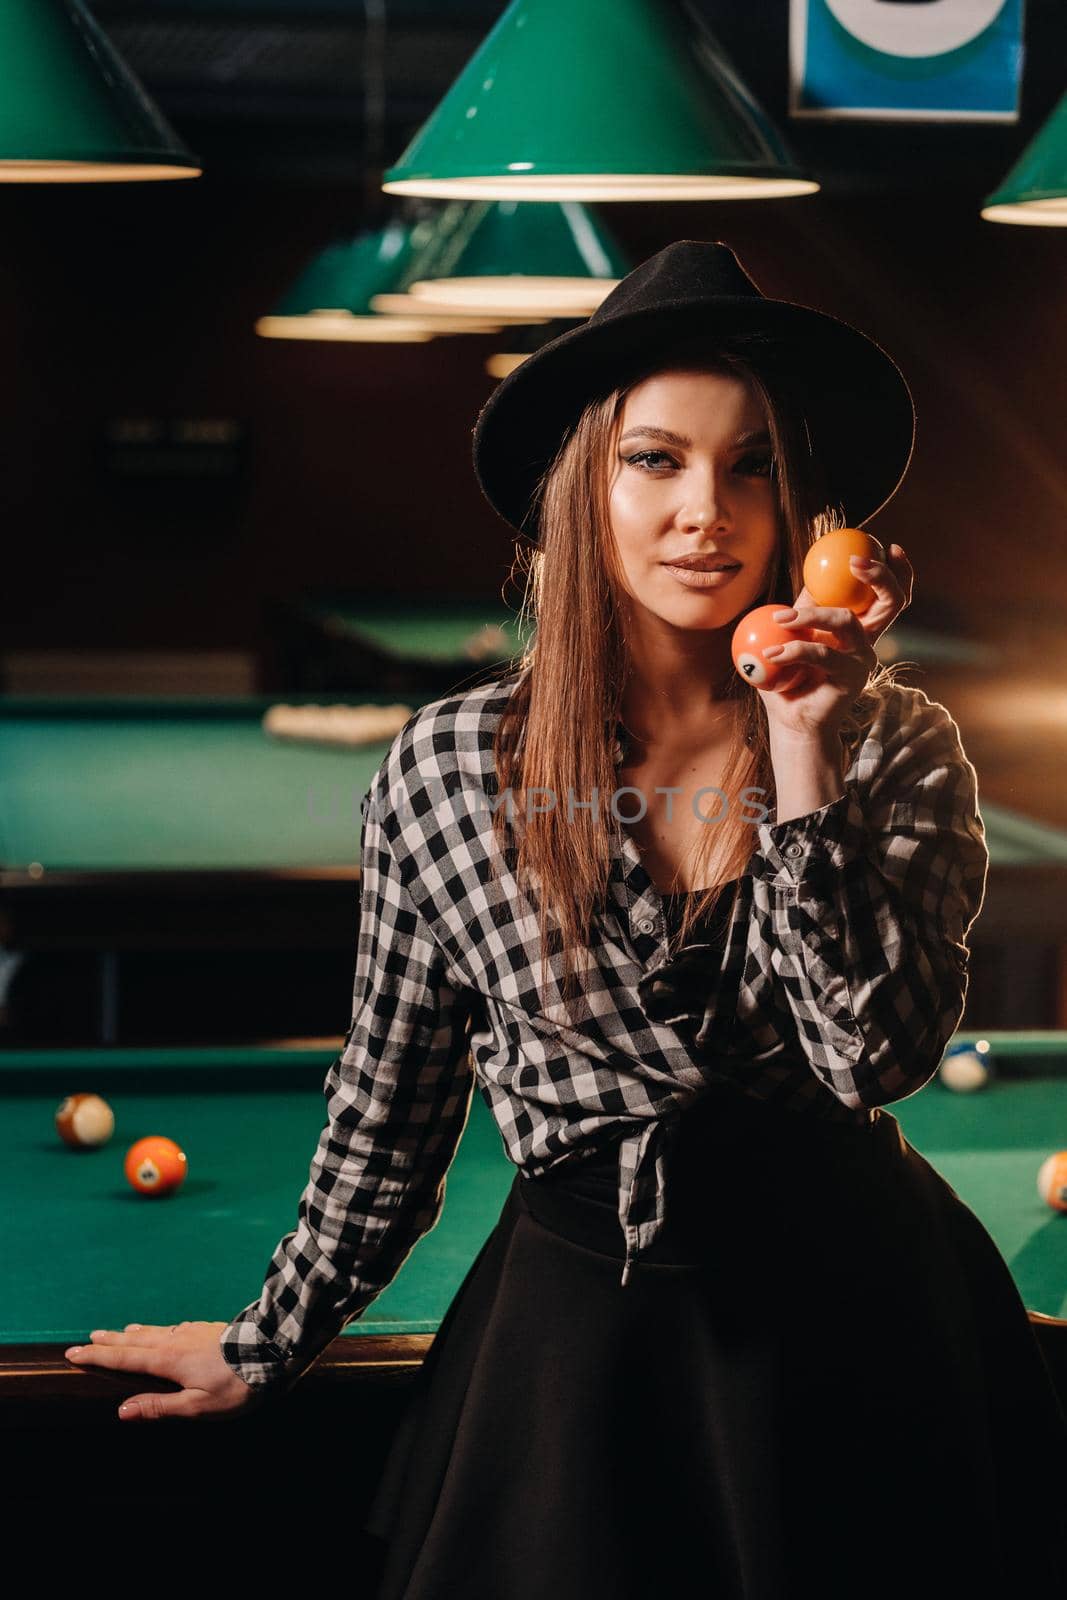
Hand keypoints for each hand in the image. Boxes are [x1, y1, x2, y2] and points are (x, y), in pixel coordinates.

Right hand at [64, 1320, 266, 1421]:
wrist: (271, 1350)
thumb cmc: (235, 1385)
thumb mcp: (197, 1406)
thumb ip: (159, 1406)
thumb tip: (122, 1410)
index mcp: (168, 1360)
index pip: (124, 1358)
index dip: (97, 1356)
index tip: (74, 1352)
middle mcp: (175, 1341)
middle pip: (135, 1340)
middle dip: (110, 1341)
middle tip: (89, 1337)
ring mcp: (191, 1331)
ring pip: (154, 1331)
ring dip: (133, 1332)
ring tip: (121, 1331)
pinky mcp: (206, 1328)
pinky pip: (172, 1328)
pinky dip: (158, 1329)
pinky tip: (164, 1331)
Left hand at [757, 544, 912, 741]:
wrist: (790, 722)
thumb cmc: (789, 677)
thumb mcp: (793, 632)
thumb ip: (804, 604)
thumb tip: (806, 569)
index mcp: (860, 626)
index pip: (890, 594)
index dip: (897, 569)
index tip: (885, 544)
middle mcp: (869, 641)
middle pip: (893, 601)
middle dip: (880, 576)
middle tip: (855, 562)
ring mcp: (864, 660)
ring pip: (846, 620)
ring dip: (811, 613)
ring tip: (780, 619)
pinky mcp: (851, 679)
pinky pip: (822, 653)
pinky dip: (794, 648)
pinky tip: (774, 653)